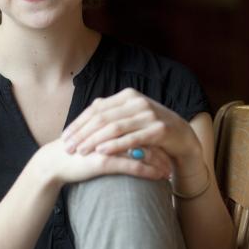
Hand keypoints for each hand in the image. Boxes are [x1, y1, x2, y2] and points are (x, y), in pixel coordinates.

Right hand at [36, 137, 171, 185]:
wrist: (54, 163)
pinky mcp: (104, 161)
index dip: (153, 134)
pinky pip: (133, 166)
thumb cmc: (74, 150)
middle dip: (161, 148)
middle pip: (144, 135)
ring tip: (170, 171)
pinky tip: (160, 177)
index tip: (165, 144)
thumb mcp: (92, 132)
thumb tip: (123, 124)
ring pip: (142, 151)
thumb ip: (107, 125)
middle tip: (173, 156)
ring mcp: (108, 144)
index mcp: (109, 119)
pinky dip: (149, 171)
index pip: (139, 124)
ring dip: (159, 161)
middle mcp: (110, 129)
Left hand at [61, 88, 203, 174]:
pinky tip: (101, 152)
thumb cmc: (152, 128)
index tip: (64, 137)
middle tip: (67, 147)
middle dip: (82, 133)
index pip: (96, 108)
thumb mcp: (132, 117)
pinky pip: (132, 138)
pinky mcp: (158, 129)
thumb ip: (112, 114)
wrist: (183, 137)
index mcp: (128, 95)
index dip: (78, 123)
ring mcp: (149, 114)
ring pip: (114, 127)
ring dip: (94, 140)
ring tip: (80, 151)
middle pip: (102, 117)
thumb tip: (87, 115)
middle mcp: (138, 101)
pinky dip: (115, 145)